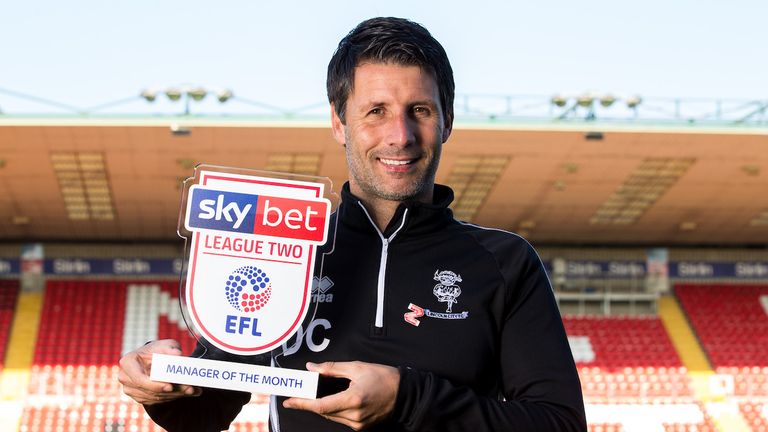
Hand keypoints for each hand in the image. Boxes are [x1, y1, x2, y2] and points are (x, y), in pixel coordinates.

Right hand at [118, 339, 201, 405]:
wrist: (154, 358)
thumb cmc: (158, 350)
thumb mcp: (166, 345)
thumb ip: (171, 349)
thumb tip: (177, 354)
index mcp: (128, 362)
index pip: (139, 378)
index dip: (154, 385)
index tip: (170, 386)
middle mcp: (126, 378)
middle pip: (150, 390)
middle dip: (172, 391)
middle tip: (190, 389)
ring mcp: (131, 390)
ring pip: (155, 397)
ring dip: (176, 395)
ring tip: (193, 390)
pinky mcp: (140, 397)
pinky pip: (157, 401)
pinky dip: (173, 397)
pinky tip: (188, 392)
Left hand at [283, 361, 399, 430]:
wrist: (405, 394)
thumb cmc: (384, 378)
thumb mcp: (357, 368)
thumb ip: (332, 369)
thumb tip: (313, 368)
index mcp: (353, 399)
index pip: (320, 406)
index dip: (302, 404)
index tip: (289, 401)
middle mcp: (354, 415)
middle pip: (323, 412)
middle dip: (309, 403)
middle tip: (298, 394)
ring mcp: (358, 424)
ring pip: (331, 417)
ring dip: (320, 407)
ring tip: (312, 396)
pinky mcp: (361, 427)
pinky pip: (340, 419)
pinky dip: (332, 410)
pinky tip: (330, 401)